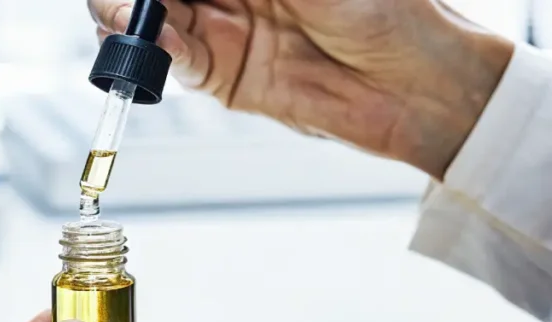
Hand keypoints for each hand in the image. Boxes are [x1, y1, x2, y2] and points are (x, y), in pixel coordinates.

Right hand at [89, 0, 513, 178]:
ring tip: (134, 21)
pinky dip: (160, 54)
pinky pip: (177, 63)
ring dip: (131, 20)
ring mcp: (224, 32)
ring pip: (153, 23)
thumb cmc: (389, 9)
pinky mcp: (225, 78)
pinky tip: (161, 44)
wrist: (421, 83)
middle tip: (130, 1)